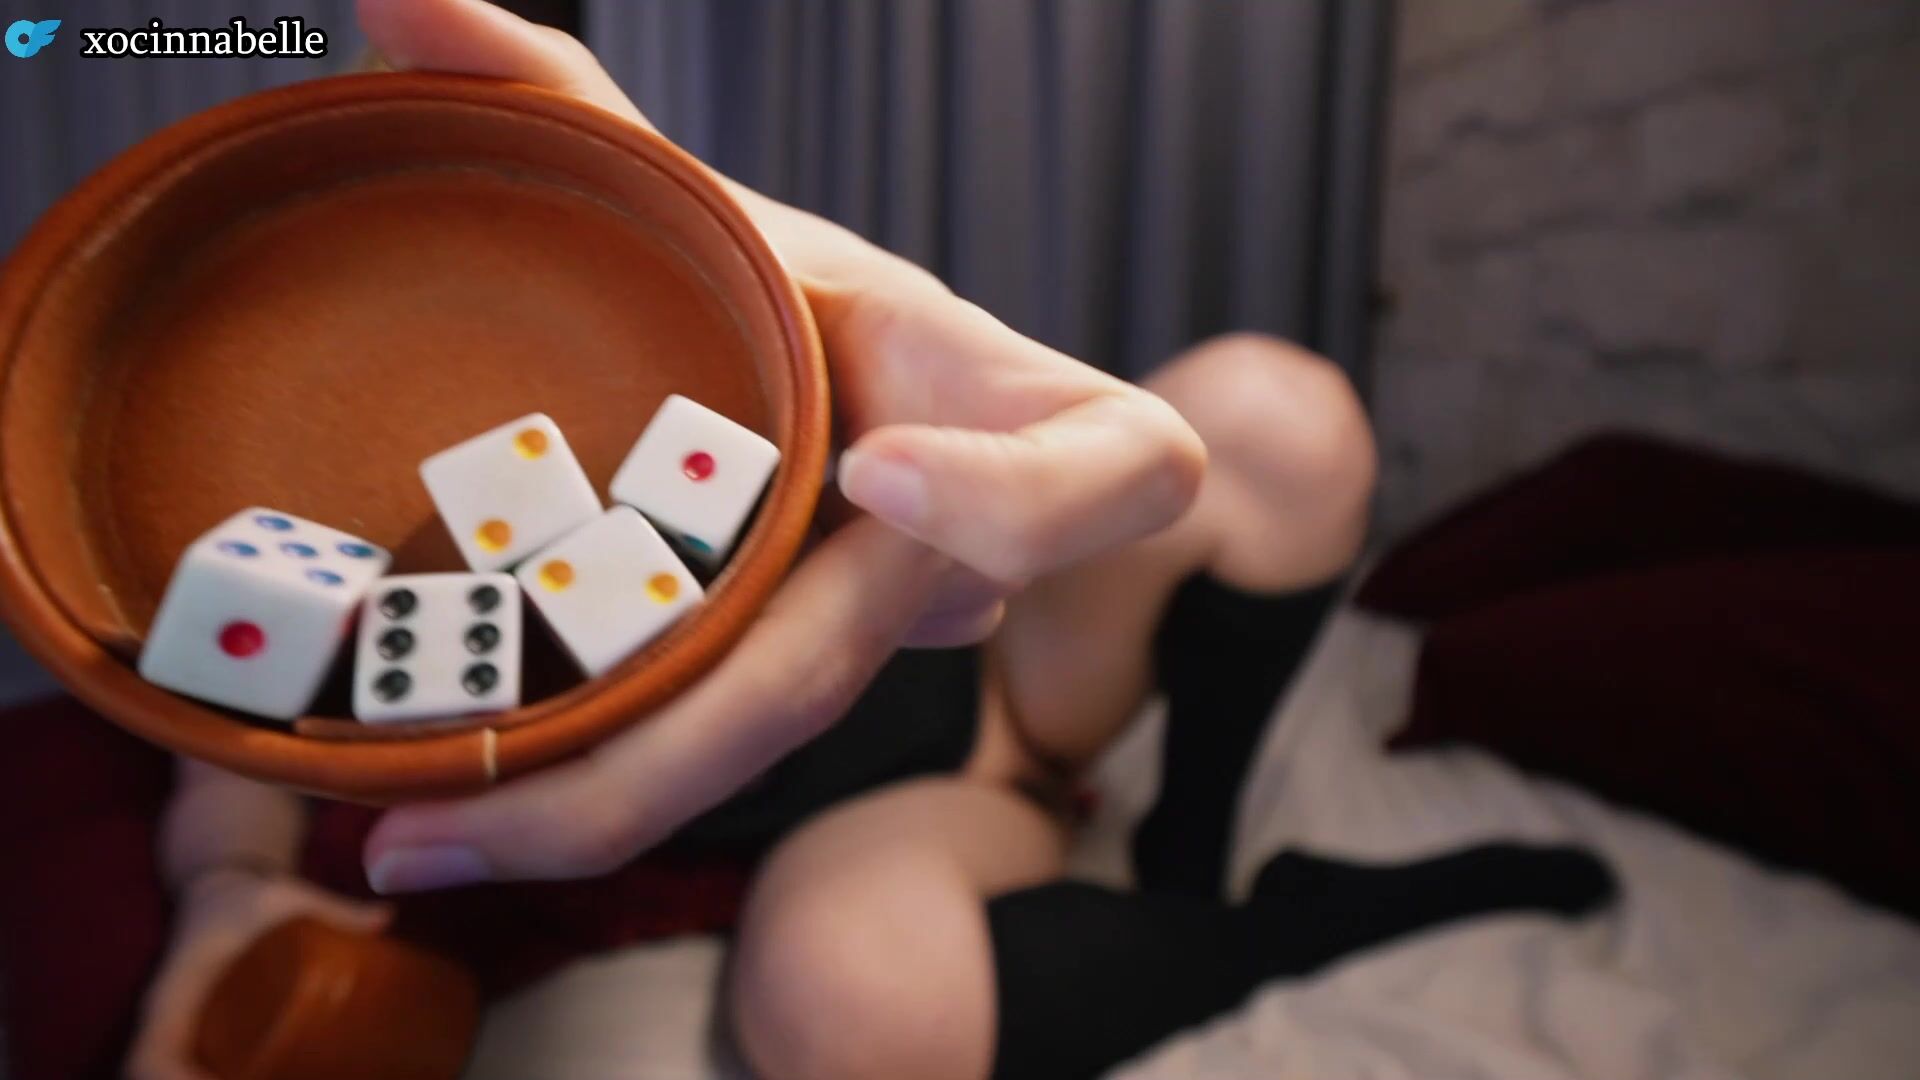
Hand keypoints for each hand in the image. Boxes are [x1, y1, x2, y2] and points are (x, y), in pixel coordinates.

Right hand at [127, 869, 390, 1079]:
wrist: (219, 887)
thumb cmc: (247, 898)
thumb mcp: (282, 898)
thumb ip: (334, 909)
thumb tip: (387, 916)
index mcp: (173, 993)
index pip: (150, 1057)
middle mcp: (164, 1022)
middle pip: (154, 1079)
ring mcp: (174, 1035)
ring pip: (164, 1079)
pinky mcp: (191, 1041)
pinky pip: (179, 1075)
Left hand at [357, 0, 1205, 892]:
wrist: (782, 384)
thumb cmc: (765, 290)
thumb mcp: (683, 201)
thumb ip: (563, 98)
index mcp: (974, 393)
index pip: (1110, 465)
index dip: (1027, 496)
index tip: (878, 472)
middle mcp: (948, 542)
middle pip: (838, 674)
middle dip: (652, 760)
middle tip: (445, 813)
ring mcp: (885, 628)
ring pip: (761, 738)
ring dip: (593, 806)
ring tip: (401, 840)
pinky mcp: (810, 675)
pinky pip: (716, 743)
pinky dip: (593, 785)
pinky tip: (448, 818)